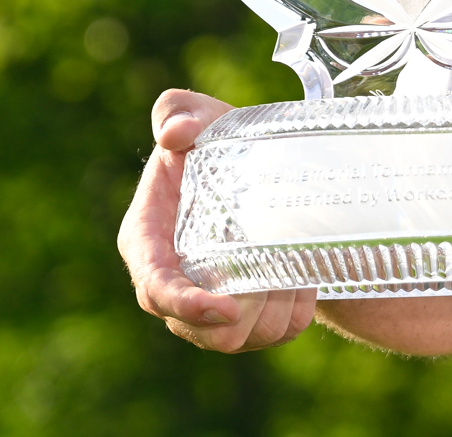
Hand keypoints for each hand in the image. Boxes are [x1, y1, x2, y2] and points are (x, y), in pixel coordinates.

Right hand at [118, 88, 317, 352]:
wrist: (256, 168)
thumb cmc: (213, 142)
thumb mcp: (196, 115)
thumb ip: (178, 112)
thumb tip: (175, 135)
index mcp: (147, 244)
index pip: (158, 292)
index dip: (187, 307)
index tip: (226, 309)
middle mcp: (174, 285)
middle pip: (209, 333)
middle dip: (249, 311)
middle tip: (281, 269)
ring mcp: (209, 308)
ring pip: (248, 339)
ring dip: (278, 309)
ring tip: (295, 266)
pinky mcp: (247, 316)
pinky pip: (278, 333)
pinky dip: (297, 311)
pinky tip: (303, 275)